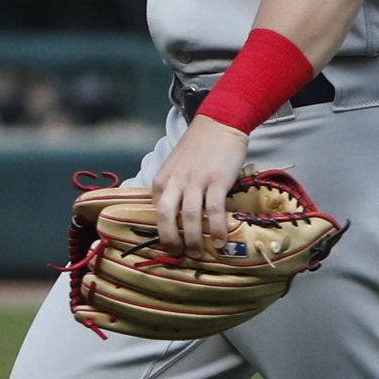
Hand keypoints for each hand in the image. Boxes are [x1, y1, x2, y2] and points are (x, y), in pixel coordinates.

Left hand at [152, 114, 252, 258]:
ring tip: (198, 254)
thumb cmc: (199, 147)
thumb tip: (176, 216)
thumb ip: (172, 188)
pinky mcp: (217, 180)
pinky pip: (215, 210)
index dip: (163, 233)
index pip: (157, 212)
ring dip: (194, 240)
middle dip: (171, 241)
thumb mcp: (175, 167)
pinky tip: (221, 241)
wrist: (220, 123)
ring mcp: (197, 181)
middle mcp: (176, 181)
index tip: (171, 246)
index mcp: (162, 180)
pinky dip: (217, 228)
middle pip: (167, 218)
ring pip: (191, 217)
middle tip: (179, 254)